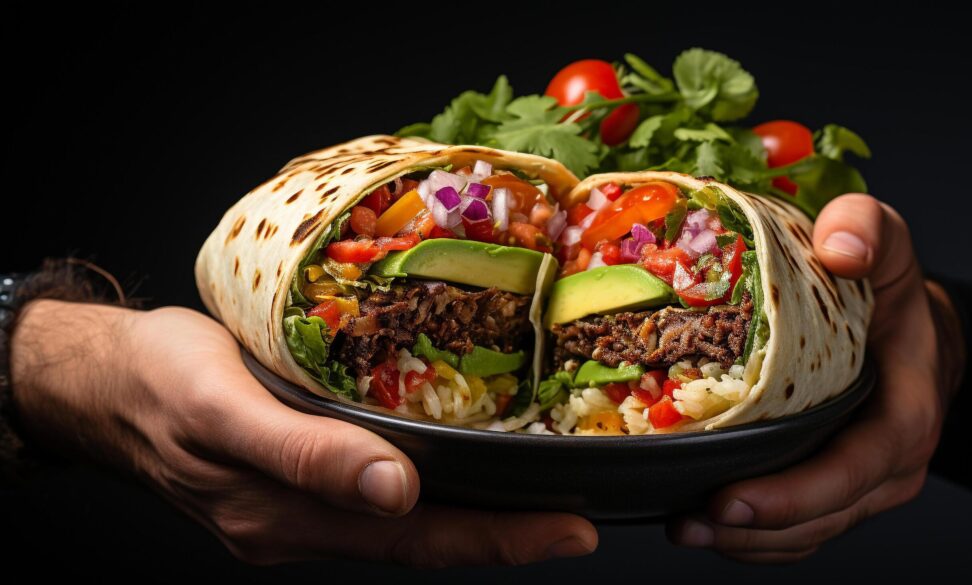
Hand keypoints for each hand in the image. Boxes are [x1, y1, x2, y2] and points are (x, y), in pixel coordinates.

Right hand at [10, 302, 596, 565]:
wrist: (99, 381)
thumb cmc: (156, 379)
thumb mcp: (222, 405)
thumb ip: (304, 452)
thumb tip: (393, 490)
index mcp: (287, 515)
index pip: (417, 539)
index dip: (500, 539)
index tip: (573, 532)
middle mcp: (299, 523)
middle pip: (419, 541)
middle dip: (503, 537)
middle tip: (578, 524)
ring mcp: (293, 508)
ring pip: (399, 525)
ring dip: (467, 518)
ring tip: (535, 501)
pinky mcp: (288, 481)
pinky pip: (369, 498)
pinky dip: (423, 491)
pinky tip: (451, 469)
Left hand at [667, 194, 964, 561]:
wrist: (906, 323)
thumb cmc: (889, 286)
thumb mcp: (884, 242)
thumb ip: (868, 229)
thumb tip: (840, 248)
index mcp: (904, 412)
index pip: (854, 470)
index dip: (794, 495)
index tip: (729, 498)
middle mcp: (887, 461)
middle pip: (823, 515)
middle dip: (753, 529)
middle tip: (685, 523)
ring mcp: (862, 482)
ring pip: (807, 532)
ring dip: (745, 541)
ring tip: (681, 527)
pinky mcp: (833, 486)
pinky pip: (798, 528)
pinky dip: (752, 535)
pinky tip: (702, 521)